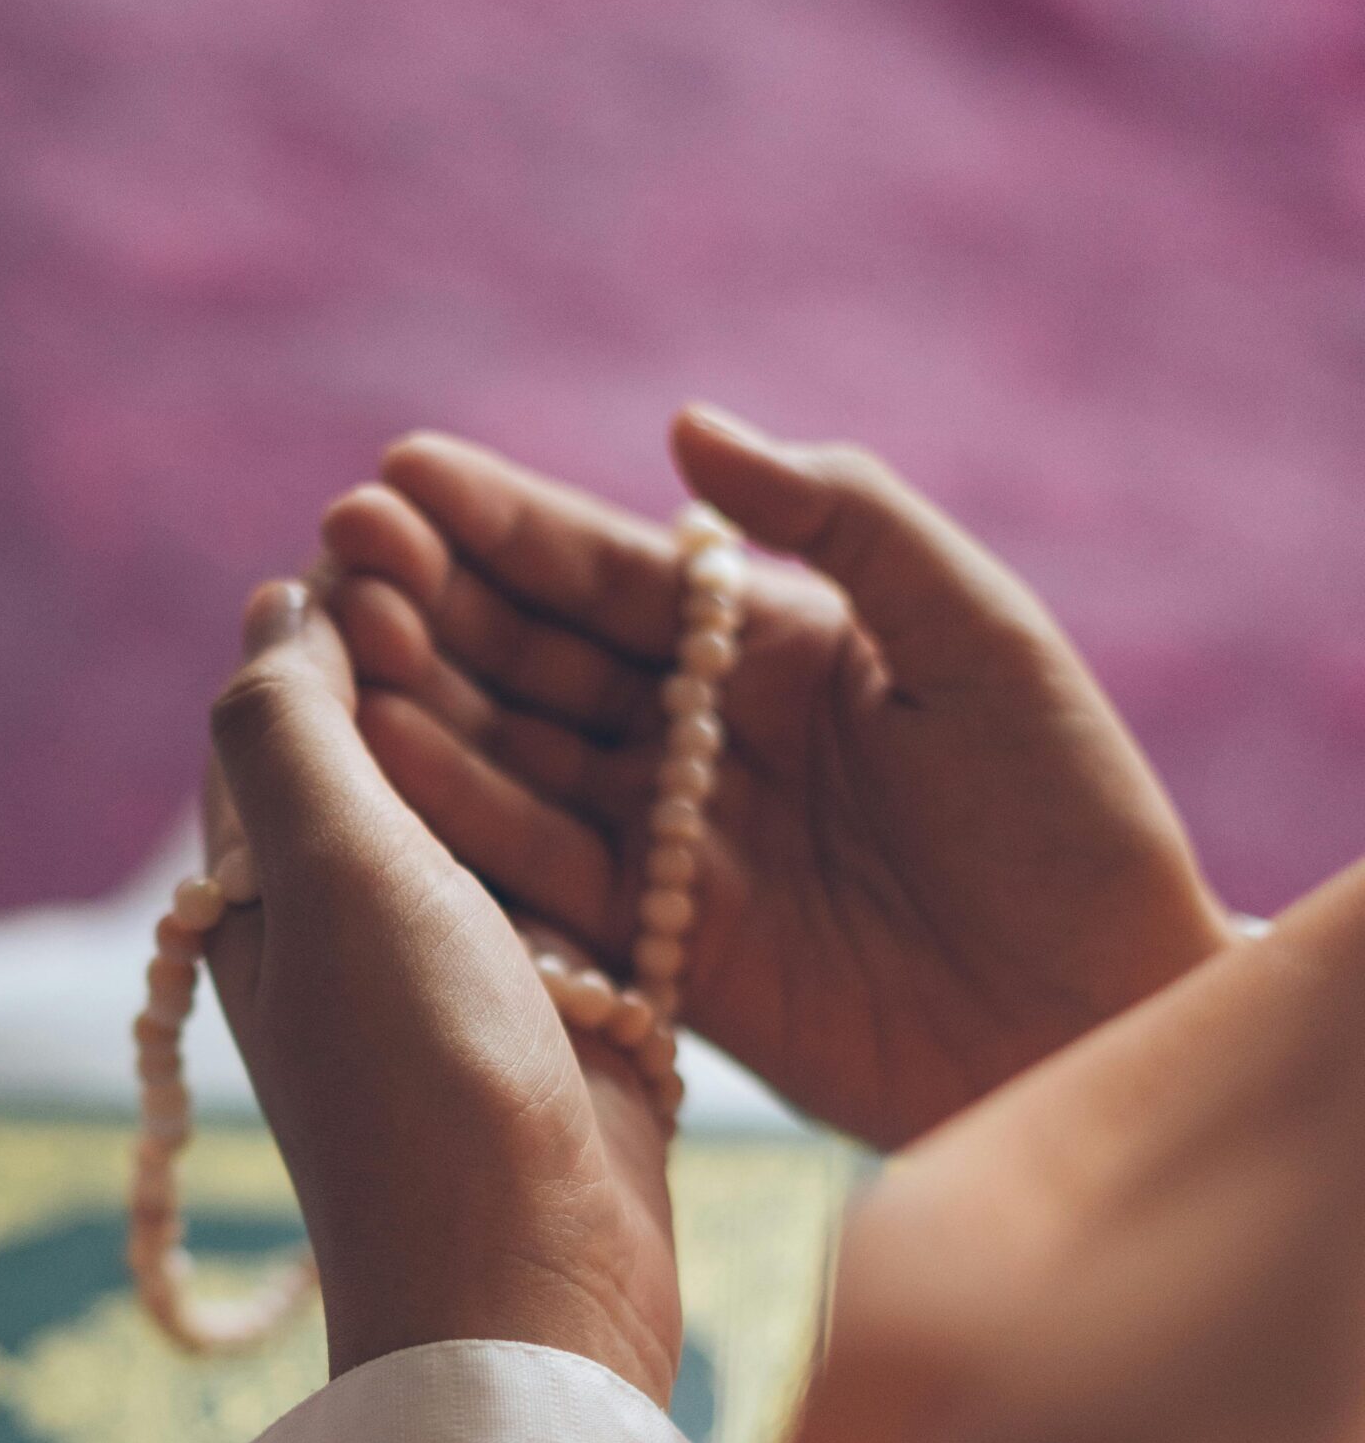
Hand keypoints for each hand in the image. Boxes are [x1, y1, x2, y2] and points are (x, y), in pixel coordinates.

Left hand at [199, 578, 680, 1402]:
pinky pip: (566, 879)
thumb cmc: (417, 1077)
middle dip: (425, 646)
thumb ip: (290, 733)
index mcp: (263, 891)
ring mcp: (454, 972)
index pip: (280, 712)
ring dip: (512, 717)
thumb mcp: (327, 876)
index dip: (328, 612)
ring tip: (572, 612)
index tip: (396, 521)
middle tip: (491, 545)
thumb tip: (276, 607)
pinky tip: (640, 744)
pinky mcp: (554, 1011)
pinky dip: (586, 809)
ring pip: (483, 807)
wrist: (531, 1283)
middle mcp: (348, 926)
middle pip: (383, 747)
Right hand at [320, 407, 1235, 1149]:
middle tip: (341, 552)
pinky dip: (464, 825)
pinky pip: (543, 876)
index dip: (508, 524)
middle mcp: (704, 737)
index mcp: (775, 646)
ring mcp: (676, 845)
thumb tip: (686, 429)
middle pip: (541, 658)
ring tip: (342, 647)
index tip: (401, 477)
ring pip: (520, 760)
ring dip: (427, 704)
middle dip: (438, 603)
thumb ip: (844, 520)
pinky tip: (383, 768)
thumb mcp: (978, 636)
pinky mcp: (665, 951)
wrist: (1102, 1013)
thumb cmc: (1068, 812)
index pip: (612, 571)